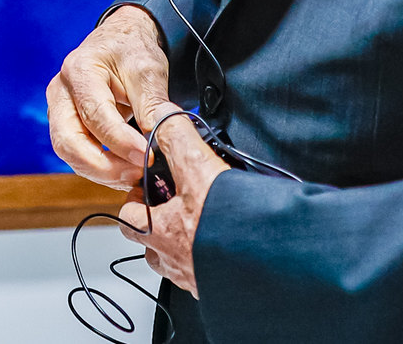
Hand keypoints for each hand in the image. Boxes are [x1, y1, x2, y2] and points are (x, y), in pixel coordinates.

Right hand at [48, 5, 175, 188]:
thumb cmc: (132, 51)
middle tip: (136, 174)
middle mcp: (60, 92)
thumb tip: (158, 142)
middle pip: (68, 140)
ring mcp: (59, 110)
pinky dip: (100, 169)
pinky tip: (125, 172)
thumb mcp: (148, 70)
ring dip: (101, 172)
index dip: (120, 141)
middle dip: (103, 166)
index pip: (95, 115)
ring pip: (70, 153)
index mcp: (78, 71)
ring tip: (134, 176)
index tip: (146, 156)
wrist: (121, 41)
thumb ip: (151, 105)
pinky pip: (78, 154)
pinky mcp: (67, 125)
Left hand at [116, 109, 229, 296]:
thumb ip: (176, 137)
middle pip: (152, 246)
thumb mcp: (198, 166)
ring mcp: (197, 280)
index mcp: (159, 233)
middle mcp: (174, 263)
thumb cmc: (230, 223)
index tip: (148, 186)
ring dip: (186, 245)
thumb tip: (161, 114)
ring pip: (179, 262)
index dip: (135, 200)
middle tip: (179, 205)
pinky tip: (231, 241)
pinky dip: (214, 258)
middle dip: (160, 226)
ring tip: (205, 223)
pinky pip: (208, 274)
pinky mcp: (222, 288)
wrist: (275, 261)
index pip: (127, 218)